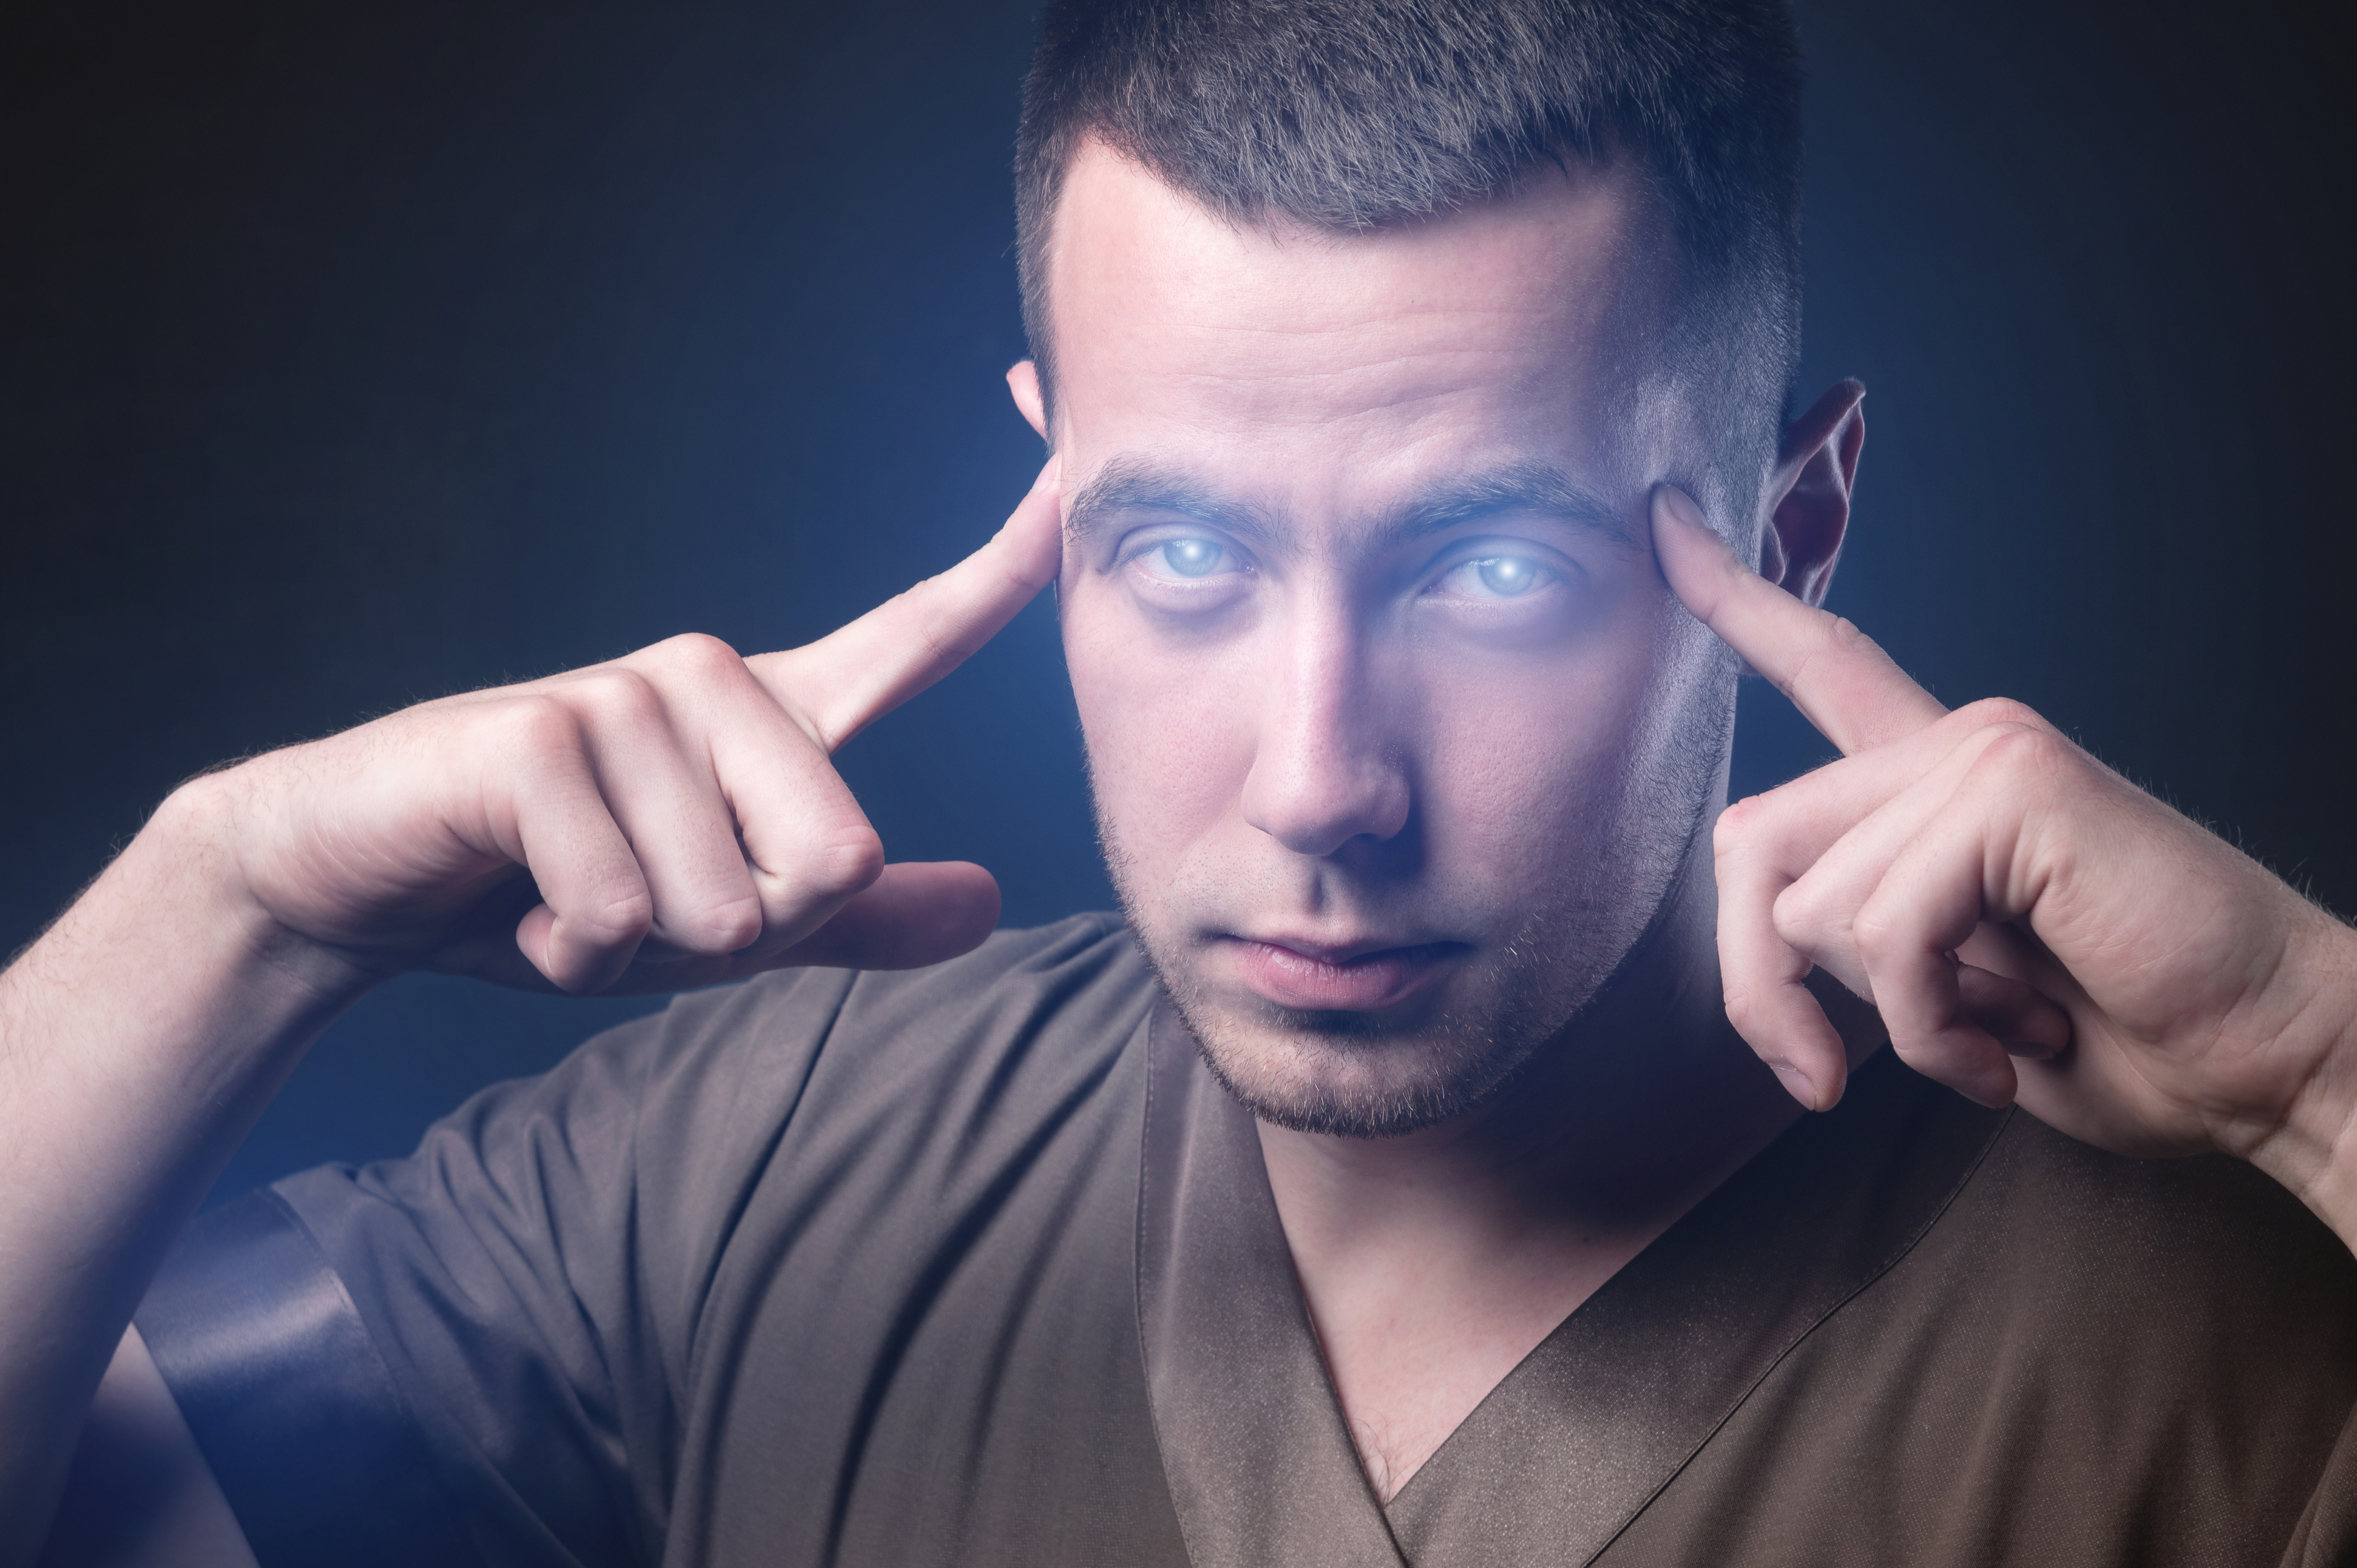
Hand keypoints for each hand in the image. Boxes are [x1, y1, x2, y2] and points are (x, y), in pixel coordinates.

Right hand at [201, 458, 1062, 996]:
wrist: (362, 883)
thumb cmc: (549, 893)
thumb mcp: (718, 925)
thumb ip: (851, 920)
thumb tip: (991, 904)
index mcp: (772, 716)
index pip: (917, 635)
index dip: (1007, 565)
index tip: (1075, 470)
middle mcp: (713, 680)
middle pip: (838, 864)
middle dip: (738, 935)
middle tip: (636, 898)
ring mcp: (631, 692)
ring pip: (725, 907)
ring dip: (635, 947)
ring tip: (565, 890)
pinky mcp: (546, 732)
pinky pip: (622, 909)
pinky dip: (569, 946)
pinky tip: (515, 894)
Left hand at [1650, 484, 2356, 1235]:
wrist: (2267, 1059)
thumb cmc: (2122, 1035)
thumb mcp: (1946, 992)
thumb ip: (1859, 940)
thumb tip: (1771, 941)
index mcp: (1935, 776)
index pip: (1819, 662)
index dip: (1731, 595)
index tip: (1659, 519)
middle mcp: (1952, 745)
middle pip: (1751, 843)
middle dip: (1760, 986)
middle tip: (1828, 1073)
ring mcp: (1984, 756)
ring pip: (1812, 906)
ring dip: (1896, 1019)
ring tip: (2002, 1032)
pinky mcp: (2013, 791)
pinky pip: (1886, 930)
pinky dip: (1935, 1023)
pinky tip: (2018, 1038)